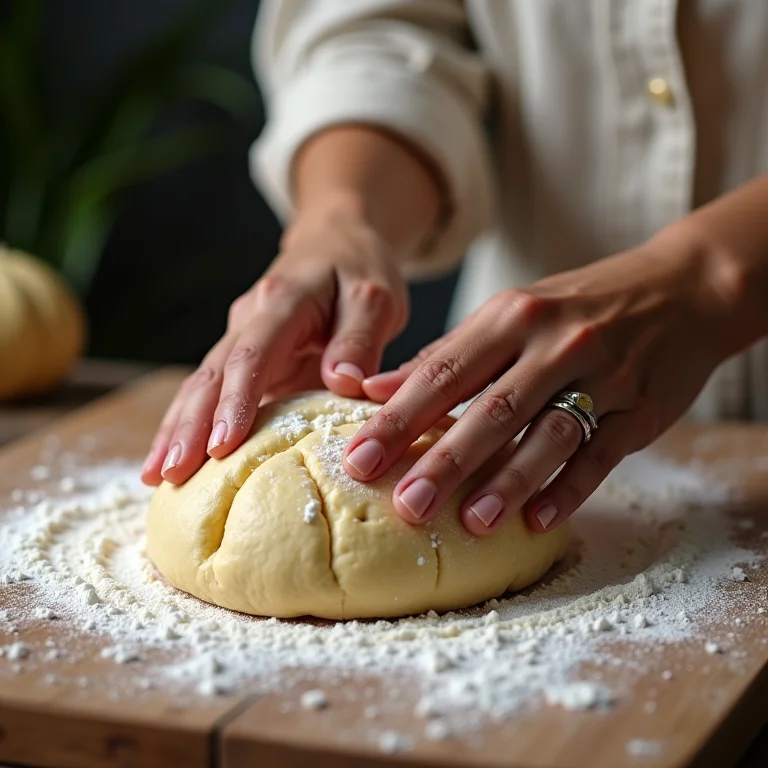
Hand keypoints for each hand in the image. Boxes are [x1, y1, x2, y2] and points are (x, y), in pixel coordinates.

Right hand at [141, 200, 407, 485]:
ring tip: (155, 476)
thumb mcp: (375, 297)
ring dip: (177, 429)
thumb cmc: (357, 270)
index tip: (223, 444)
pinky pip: (211, 393)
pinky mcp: (244, 359)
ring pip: (200, 385)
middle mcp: (250, 319)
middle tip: (172, 473)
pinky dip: (189, 425)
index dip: (236, 400)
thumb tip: (345, 382)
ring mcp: (241, 339)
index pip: (252, 354)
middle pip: (211, 374)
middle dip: (189, 425)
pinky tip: (170, 459)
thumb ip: (361, 338)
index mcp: (283, 302)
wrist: (336, 243)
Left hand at [343, 227, 737, 533]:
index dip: (398, 418)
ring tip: (471, 523)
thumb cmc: (578, 307)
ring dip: (508, 480)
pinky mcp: (641, 410)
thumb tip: (374, 389)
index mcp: (510, 316)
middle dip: (444, 460)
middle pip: (490, 408)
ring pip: (547, 434)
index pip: (443, 372)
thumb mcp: (510, 313)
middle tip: (405, 505)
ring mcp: (603, 376)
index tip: (358, 458)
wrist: (682, 289)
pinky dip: (568, 490)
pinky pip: (600, 455)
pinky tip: (536, 521)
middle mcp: (553, 343)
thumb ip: (445, 355)